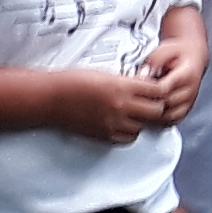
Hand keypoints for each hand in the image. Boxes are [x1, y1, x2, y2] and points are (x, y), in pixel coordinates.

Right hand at [53, 67, 189, 142]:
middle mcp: (121, 106)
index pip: (157, 91)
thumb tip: (146, 86)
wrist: (52, 98)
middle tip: (150, 102)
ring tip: (134, 112)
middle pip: (156, 111)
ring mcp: (113, 123)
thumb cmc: (74, 81)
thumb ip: (127, 82)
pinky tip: (123, 123)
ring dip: (142, 120)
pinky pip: (128, 138)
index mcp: (122, 86)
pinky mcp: (104, 135)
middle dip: (156, 106)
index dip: (160, 90)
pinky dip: (130, 131)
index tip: (156, 89)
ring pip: (143, 126)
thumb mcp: (105, 74)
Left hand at [133, 26, 204, 127]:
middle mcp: (191, 90)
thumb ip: (154, 61)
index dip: (149, 91)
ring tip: (141, 109)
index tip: (138, 88)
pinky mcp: (186, 109)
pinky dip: (161, 120)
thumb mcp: (164, 50)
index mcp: (188, 73)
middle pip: (167, 104)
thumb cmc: (177, 53)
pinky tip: (151, 115)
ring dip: (155, 115)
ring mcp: (190, 101)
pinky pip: (173, 120)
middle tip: (135, 99)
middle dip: (150, 103)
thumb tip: (143, 74)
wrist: (192, 56)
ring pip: (170, 116)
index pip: (165, 88)